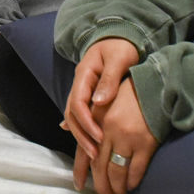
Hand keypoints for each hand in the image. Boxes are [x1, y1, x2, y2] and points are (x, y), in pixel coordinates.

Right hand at [62, 37, 139, 172]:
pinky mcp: (91, 96)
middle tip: (95, 155)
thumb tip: (99, 102)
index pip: (78, 103)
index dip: (86, 123)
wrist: (120, 36)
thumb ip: (109, 79)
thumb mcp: (119, 59)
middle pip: (72, 115)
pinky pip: (82, 116)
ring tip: (93, 157)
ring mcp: (84, 91)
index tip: (100, 138)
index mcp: (84, 75)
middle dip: (82, 136)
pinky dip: (82, 132)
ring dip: (82, 138)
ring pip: (74, 118)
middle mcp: (80, 85)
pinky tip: (85, 146)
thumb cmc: (121, 47)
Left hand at [76, 77, 158, 193]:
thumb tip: (62, 126)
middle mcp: (108, 130)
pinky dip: (133, 180)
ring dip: (117, 187)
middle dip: (101, 185)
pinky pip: (136, 169)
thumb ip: (84, 117)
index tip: (79, 186)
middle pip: (99, 166)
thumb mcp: (101, 99)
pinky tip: (132, 185)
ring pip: (117, 171)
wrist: (155, 85)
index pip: (83, 150)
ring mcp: (127, 137)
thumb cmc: (127, 92)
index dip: (80, 171)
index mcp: (95, 120)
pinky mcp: (145, 142)